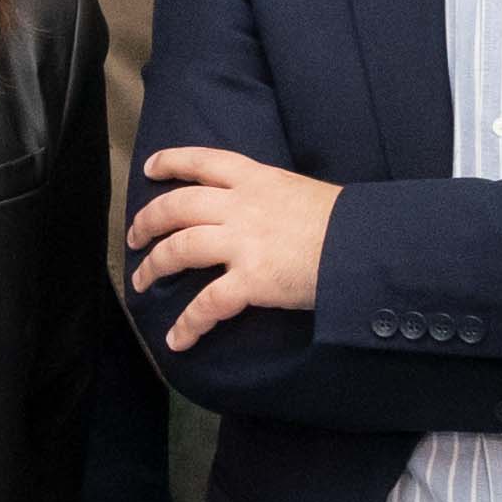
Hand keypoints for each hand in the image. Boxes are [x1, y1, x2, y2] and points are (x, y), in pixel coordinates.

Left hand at [126, 148, 338, 352]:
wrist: (367, 245)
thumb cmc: (346, 222)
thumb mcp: (303, 192)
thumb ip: (273, 199)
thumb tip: (266, 212)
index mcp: (257, 179)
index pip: (204, 161)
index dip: (172, 162)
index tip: (150, 168)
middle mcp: (241, 206)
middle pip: (176, 206)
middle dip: (147, 221)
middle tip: (134, 237)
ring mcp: (243, 242)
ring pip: (179, 249)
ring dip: (154, 266)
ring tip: (141, 281)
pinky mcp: (251, 280)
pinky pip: (208, 304)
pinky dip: (188, 324)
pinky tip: (177, 339)